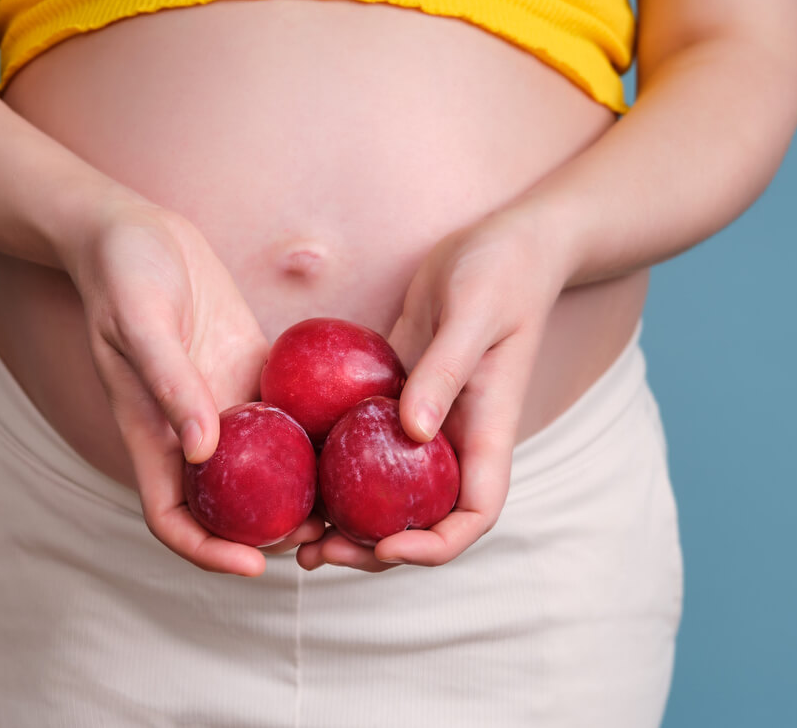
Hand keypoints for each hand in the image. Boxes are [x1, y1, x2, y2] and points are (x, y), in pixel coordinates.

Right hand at [58, 194, 324, 575]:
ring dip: (298, 492)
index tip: (253, 566)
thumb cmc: (123, 271)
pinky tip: (356, 439)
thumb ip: (169, 381)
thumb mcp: (140, 321)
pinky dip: (312, 437)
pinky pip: (286, 416)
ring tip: (349, 504)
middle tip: (321, 539)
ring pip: (263, 469)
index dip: (207, 551)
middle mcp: (189, 429)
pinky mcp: (250, 372)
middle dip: (268, 534)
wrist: (132, 230)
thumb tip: (201, 448)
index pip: (172, 516)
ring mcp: (222, 402)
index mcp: (151, 432)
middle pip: (227, 506)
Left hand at [297, 206, 572, 571]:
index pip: (474, 514)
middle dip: (373, 548)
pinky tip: (291, 470)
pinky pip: (365, 444)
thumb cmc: (501, 271)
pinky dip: (334, 469)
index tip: (385, 545)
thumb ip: (446, 371)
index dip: (434, 544)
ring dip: (345, 520)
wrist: (505, 242)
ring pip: (388, 490)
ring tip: (294, 536)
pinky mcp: (399, 395)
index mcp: (488, 432)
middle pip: (422, 519)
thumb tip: (411, 431)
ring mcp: (427, 421)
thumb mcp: (474, 314)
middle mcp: (457, 439)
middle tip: (315, 553)